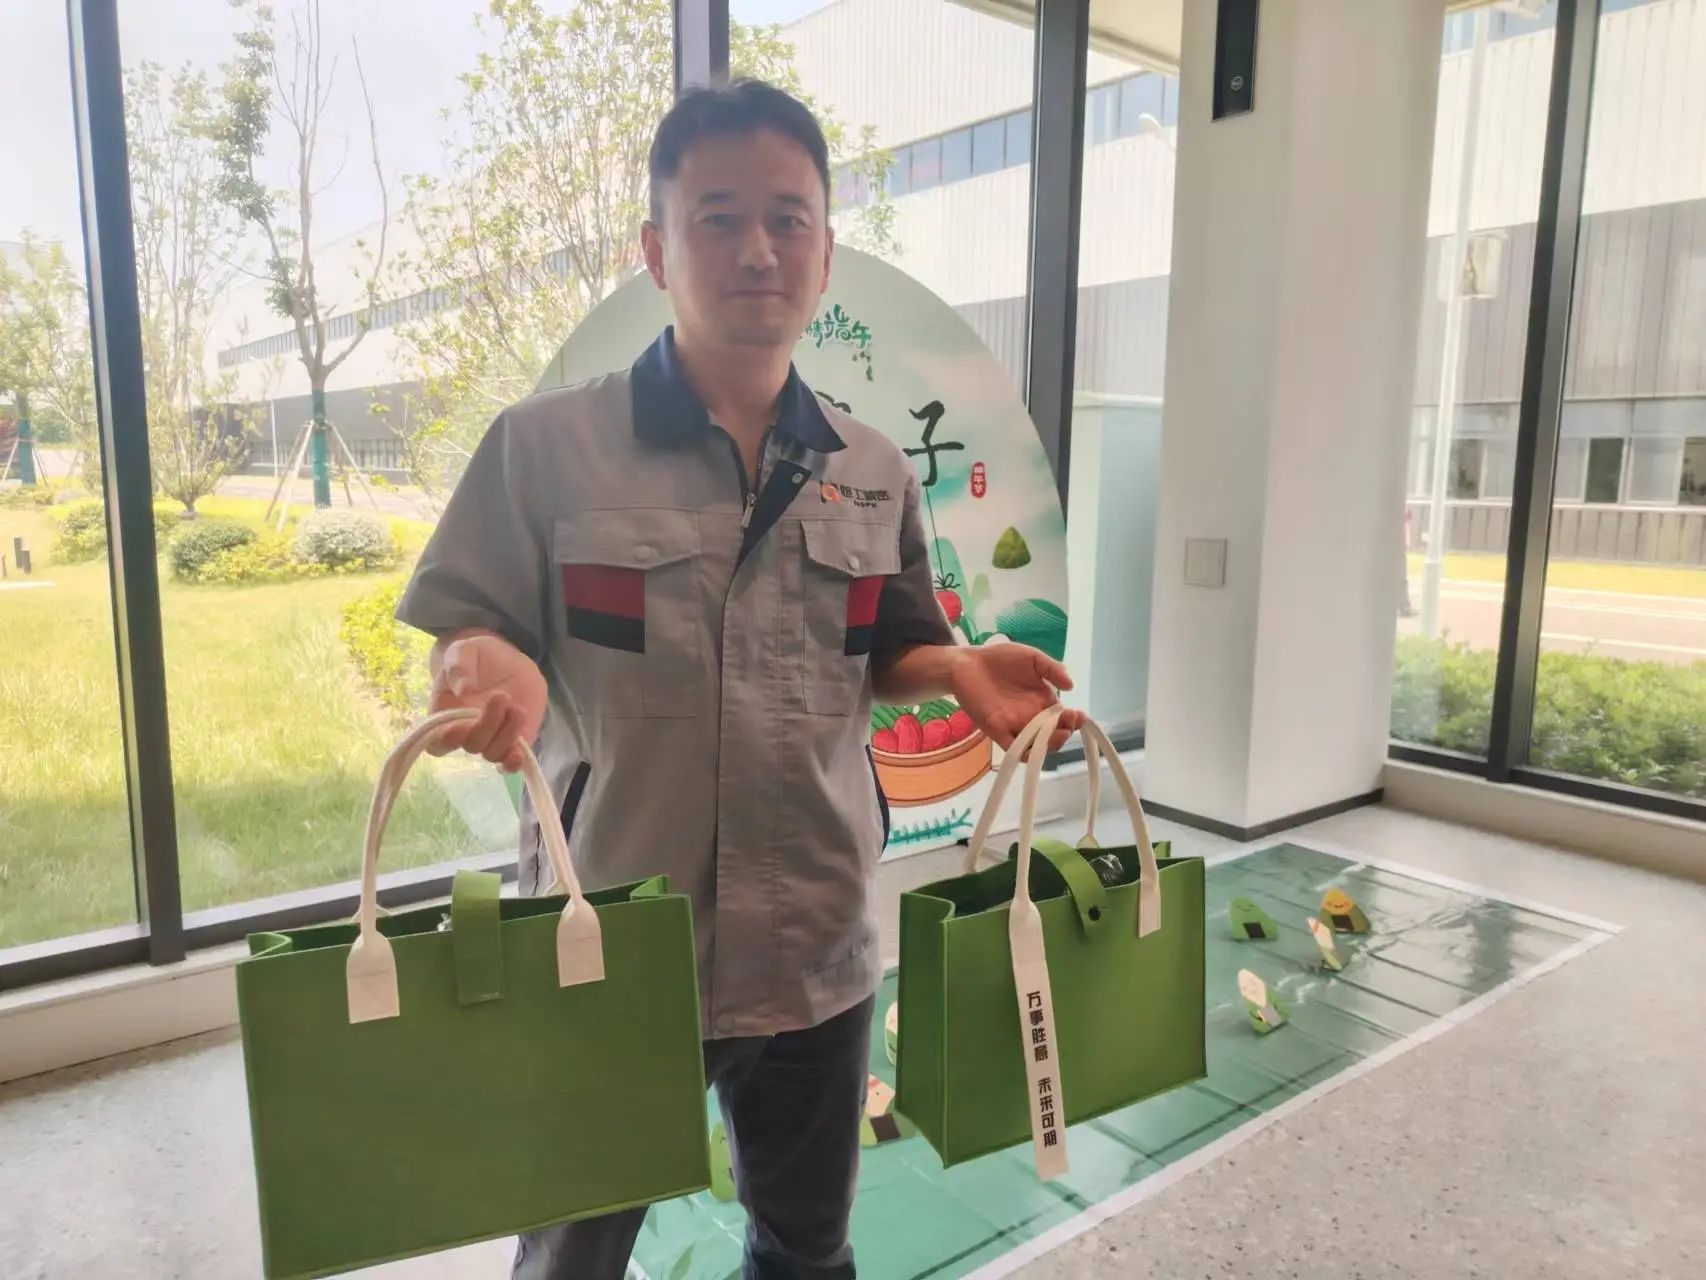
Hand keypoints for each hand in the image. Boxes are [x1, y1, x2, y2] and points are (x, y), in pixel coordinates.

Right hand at [427, 632, 546, 771]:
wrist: (507, 660)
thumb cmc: (478, 656)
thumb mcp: (464, 650)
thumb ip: (458, 666)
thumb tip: (462, 689)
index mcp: (444, 715)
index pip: (437, 742)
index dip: (447, 739)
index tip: (462, 724)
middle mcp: (465, 733)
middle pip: (471, 744)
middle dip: (487, 725)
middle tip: (500, 696)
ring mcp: (490, 739)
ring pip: (492, 753)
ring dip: (506, 735)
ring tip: (517, 709)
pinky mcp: (513, 740)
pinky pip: (509, 762)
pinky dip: (512, 762)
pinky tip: (519, 753)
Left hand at [948, 644, 1083, 751]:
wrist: (967, 663)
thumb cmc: (1000, 658)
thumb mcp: (1032, 657)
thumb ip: (1052, 668)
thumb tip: (1071, 686)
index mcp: (1043, 701)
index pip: (1064, 718)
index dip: (1074, 720)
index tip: (1078, 715)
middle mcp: (1032, 717)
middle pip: (1054, 735)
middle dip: (1064, 733)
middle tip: (1067, 722)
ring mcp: (1015, 726)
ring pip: (1037, 746)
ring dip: (1050, 745)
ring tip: (1055, 733)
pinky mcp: (997, 731)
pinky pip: (1014, 748)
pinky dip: (1025, 752)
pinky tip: (1034, 746)